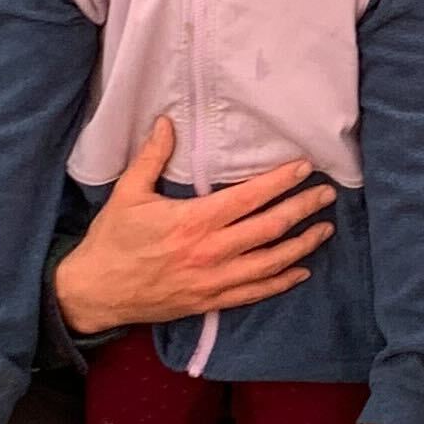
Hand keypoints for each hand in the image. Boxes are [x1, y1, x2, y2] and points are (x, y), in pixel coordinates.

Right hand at [49, 117, 332, 332]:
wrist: (96, 292)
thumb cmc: (112, 240)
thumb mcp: (128, 192)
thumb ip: (152, 157)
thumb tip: (166, 122)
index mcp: (193, 221)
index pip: (249, 197)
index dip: (280, 182)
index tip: (304, 168)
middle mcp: (210, 252)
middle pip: (269, 228)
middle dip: (302, 209)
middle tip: (327, 194)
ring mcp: (213, 280)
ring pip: (270, 263)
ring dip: (301, 245)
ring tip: (324, 229)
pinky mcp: (210, 301)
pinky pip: (254, 292)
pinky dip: (281, 282)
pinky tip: (300, 271)